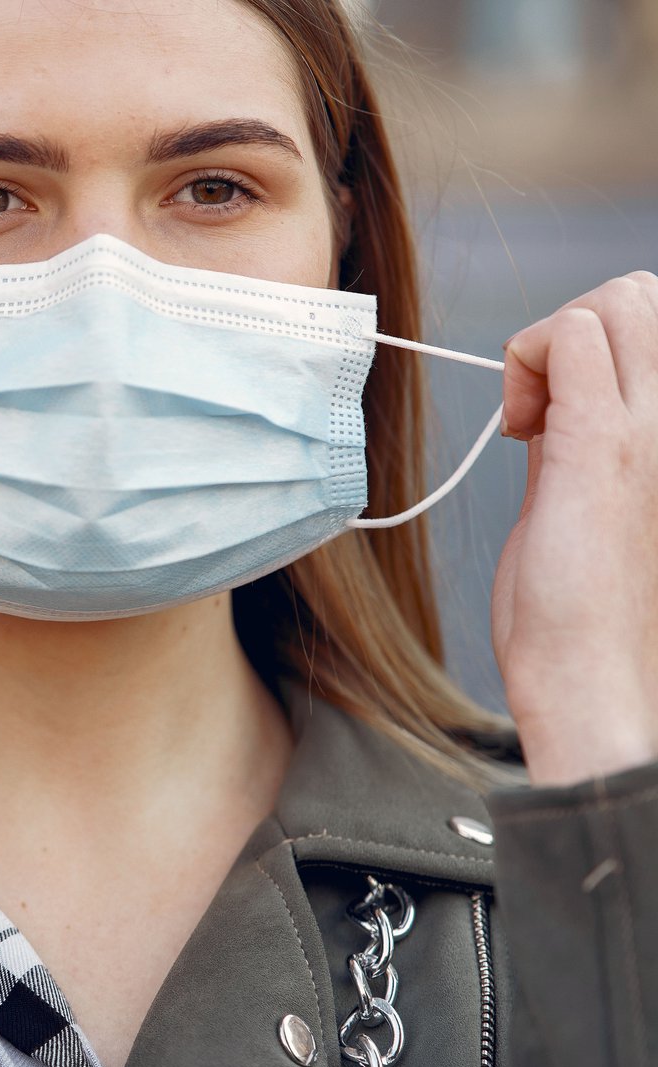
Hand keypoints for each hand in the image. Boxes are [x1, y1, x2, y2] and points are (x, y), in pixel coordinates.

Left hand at [491, 272, 657, 785]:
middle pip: (635, 294)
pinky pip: (571, 338)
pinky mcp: (605, 443)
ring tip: (532, 423)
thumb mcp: (593, 493)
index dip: (587, 345)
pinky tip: (521, 433)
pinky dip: (525, 365)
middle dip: (567, 331)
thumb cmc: (585, 602)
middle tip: (537, 411)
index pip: (649, 315)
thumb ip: (584, 431)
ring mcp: (652, 426)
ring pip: (608, 302)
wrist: (591, 672)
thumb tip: (555, 386)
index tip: (551, 414)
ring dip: (544, 346)